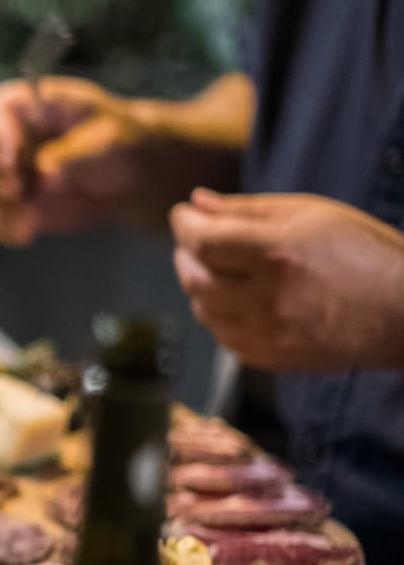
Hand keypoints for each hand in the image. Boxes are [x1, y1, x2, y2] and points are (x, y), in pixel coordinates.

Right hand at [0, 76, 151, 245]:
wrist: (131, 178)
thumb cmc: (120, 143)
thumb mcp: (108, 140)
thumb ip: (73, 154)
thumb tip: (46, 174)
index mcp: (29, 104)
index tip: (14, 162)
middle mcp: (6, 132)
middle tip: (14, 190)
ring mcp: (4, 168)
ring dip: (0, 206)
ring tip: (32, 222)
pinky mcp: (8, 200)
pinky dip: (3, 228)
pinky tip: (27, 235)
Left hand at [170, 189, 403, 370]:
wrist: (403, 311)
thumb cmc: (362, 251)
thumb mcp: (309, 213)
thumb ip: (247, 209)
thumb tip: (196, 204)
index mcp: (278, 253)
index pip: (203, 241)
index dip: (184, 225)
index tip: (182, 215)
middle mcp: (268, 297)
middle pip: (195, 278)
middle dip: (185, 254)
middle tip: (193, 240)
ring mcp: (270, 334)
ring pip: (205, 312)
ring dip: (198, 286)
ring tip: (213, 268)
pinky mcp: (274, 359)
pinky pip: (225, 339)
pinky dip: (219, 317)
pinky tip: (233, 300)